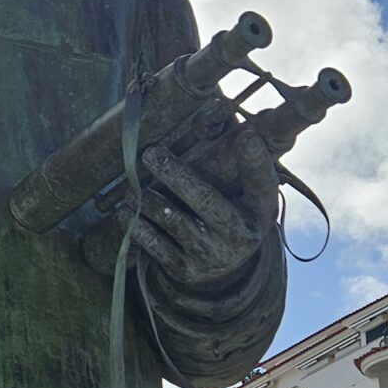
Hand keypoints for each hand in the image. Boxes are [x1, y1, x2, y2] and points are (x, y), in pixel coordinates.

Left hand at [118, 131, 278, 295]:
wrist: (223, 271)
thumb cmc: (233, 215)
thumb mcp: (247, 196)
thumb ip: (239, 164)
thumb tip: (224, 116)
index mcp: (258, 211)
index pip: (262, 184)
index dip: (255, 162)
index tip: (247, 137)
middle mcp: (238, 235)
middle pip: (205, 200)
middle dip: (175, 174)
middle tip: (150, 153)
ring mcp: (209, 254)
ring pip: (171, 220)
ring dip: (147, 199)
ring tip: (132, 184)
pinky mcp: (184, 269)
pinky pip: (152, 244)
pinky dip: (136, 224)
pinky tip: (125, 211)